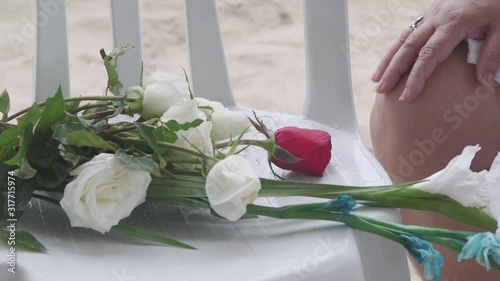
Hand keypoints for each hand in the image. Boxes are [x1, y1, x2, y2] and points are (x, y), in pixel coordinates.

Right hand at [372, 0, 499, 100]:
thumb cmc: (498, 4)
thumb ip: (493, 53)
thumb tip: (485, 81)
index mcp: (453, 22)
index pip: (429, 54)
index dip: (417, 76)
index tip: (408, 95)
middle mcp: (436, 18)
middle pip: (408, 47)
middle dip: (393, 70)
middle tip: (381, 90)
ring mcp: (430, 15)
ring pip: (403, 39)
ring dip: (388, 60)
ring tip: (376, 79)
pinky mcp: (430, 14)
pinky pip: (407, 32)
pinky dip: (395, 49)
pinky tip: (389, 62)